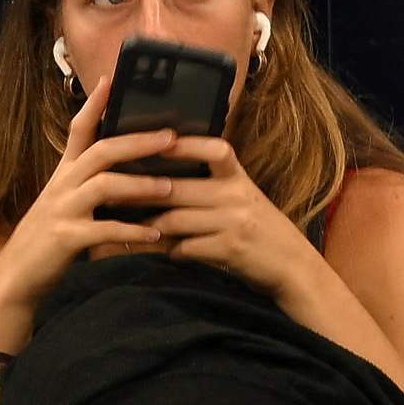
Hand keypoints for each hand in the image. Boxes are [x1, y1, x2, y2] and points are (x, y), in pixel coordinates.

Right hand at [0, 79, 216, 323]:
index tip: (112, 78)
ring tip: (170, 188)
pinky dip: (131, 232)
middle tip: (171, 137)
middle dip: (137, 142)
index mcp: (64, 174)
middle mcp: (63, 186)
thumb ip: (89, 185)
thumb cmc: (48, 240)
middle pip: (101, 151)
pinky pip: (103, 230)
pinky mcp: (65, 239)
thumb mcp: (64, 204)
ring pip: (104, 186)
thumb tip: (127, 170)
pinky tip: (156, 236)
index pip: (78, 129)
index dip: (94, 104)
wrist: (17, 277)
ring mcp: (62, 211)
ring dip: (139, 186)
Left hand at [105, 129, 316, 301]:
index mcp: (239, 178)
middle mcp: (237, 195)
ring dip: (150, 226)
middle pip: (178, 188)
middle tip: (111, 193)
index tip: (157, 140)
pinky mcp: (229, 250)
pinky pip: (186, 248)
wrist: (292, 264)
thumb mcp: (244, 197)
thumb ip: (215, 183)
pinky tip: (158, 251)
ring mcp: (234, 223)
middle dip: (142, 192)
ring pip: (176, 220)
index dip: (185, 145)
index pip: (214, 150)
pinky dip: (169, 250)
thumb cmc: (260, 228)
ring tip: (126, 226)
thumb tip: (167, 175)